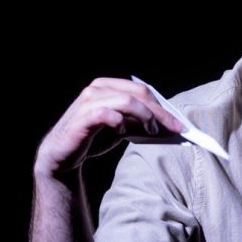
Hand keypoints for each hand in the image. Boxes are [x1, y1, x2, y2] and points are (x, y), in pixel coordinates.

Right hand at [35, 77, 183, 176]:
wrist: (63, 155)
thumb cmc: (93, 138)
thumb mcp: (121, 129)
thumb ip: (139, 123)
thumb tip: (168, 126)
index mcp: (108, 86)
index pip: (142, 90)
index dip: (162, 106)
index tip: (178, 123)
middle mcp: (98, 88)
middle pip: (139, 94)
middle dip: (160, 112)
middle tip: (174, 129)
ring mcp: (89, 101)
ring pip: (127, 101)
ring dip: (145, 117)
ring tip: (151, 131)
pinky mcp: (84, 116)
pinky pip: (109, 114)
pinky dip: (121, 123)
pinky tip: (123, 132)